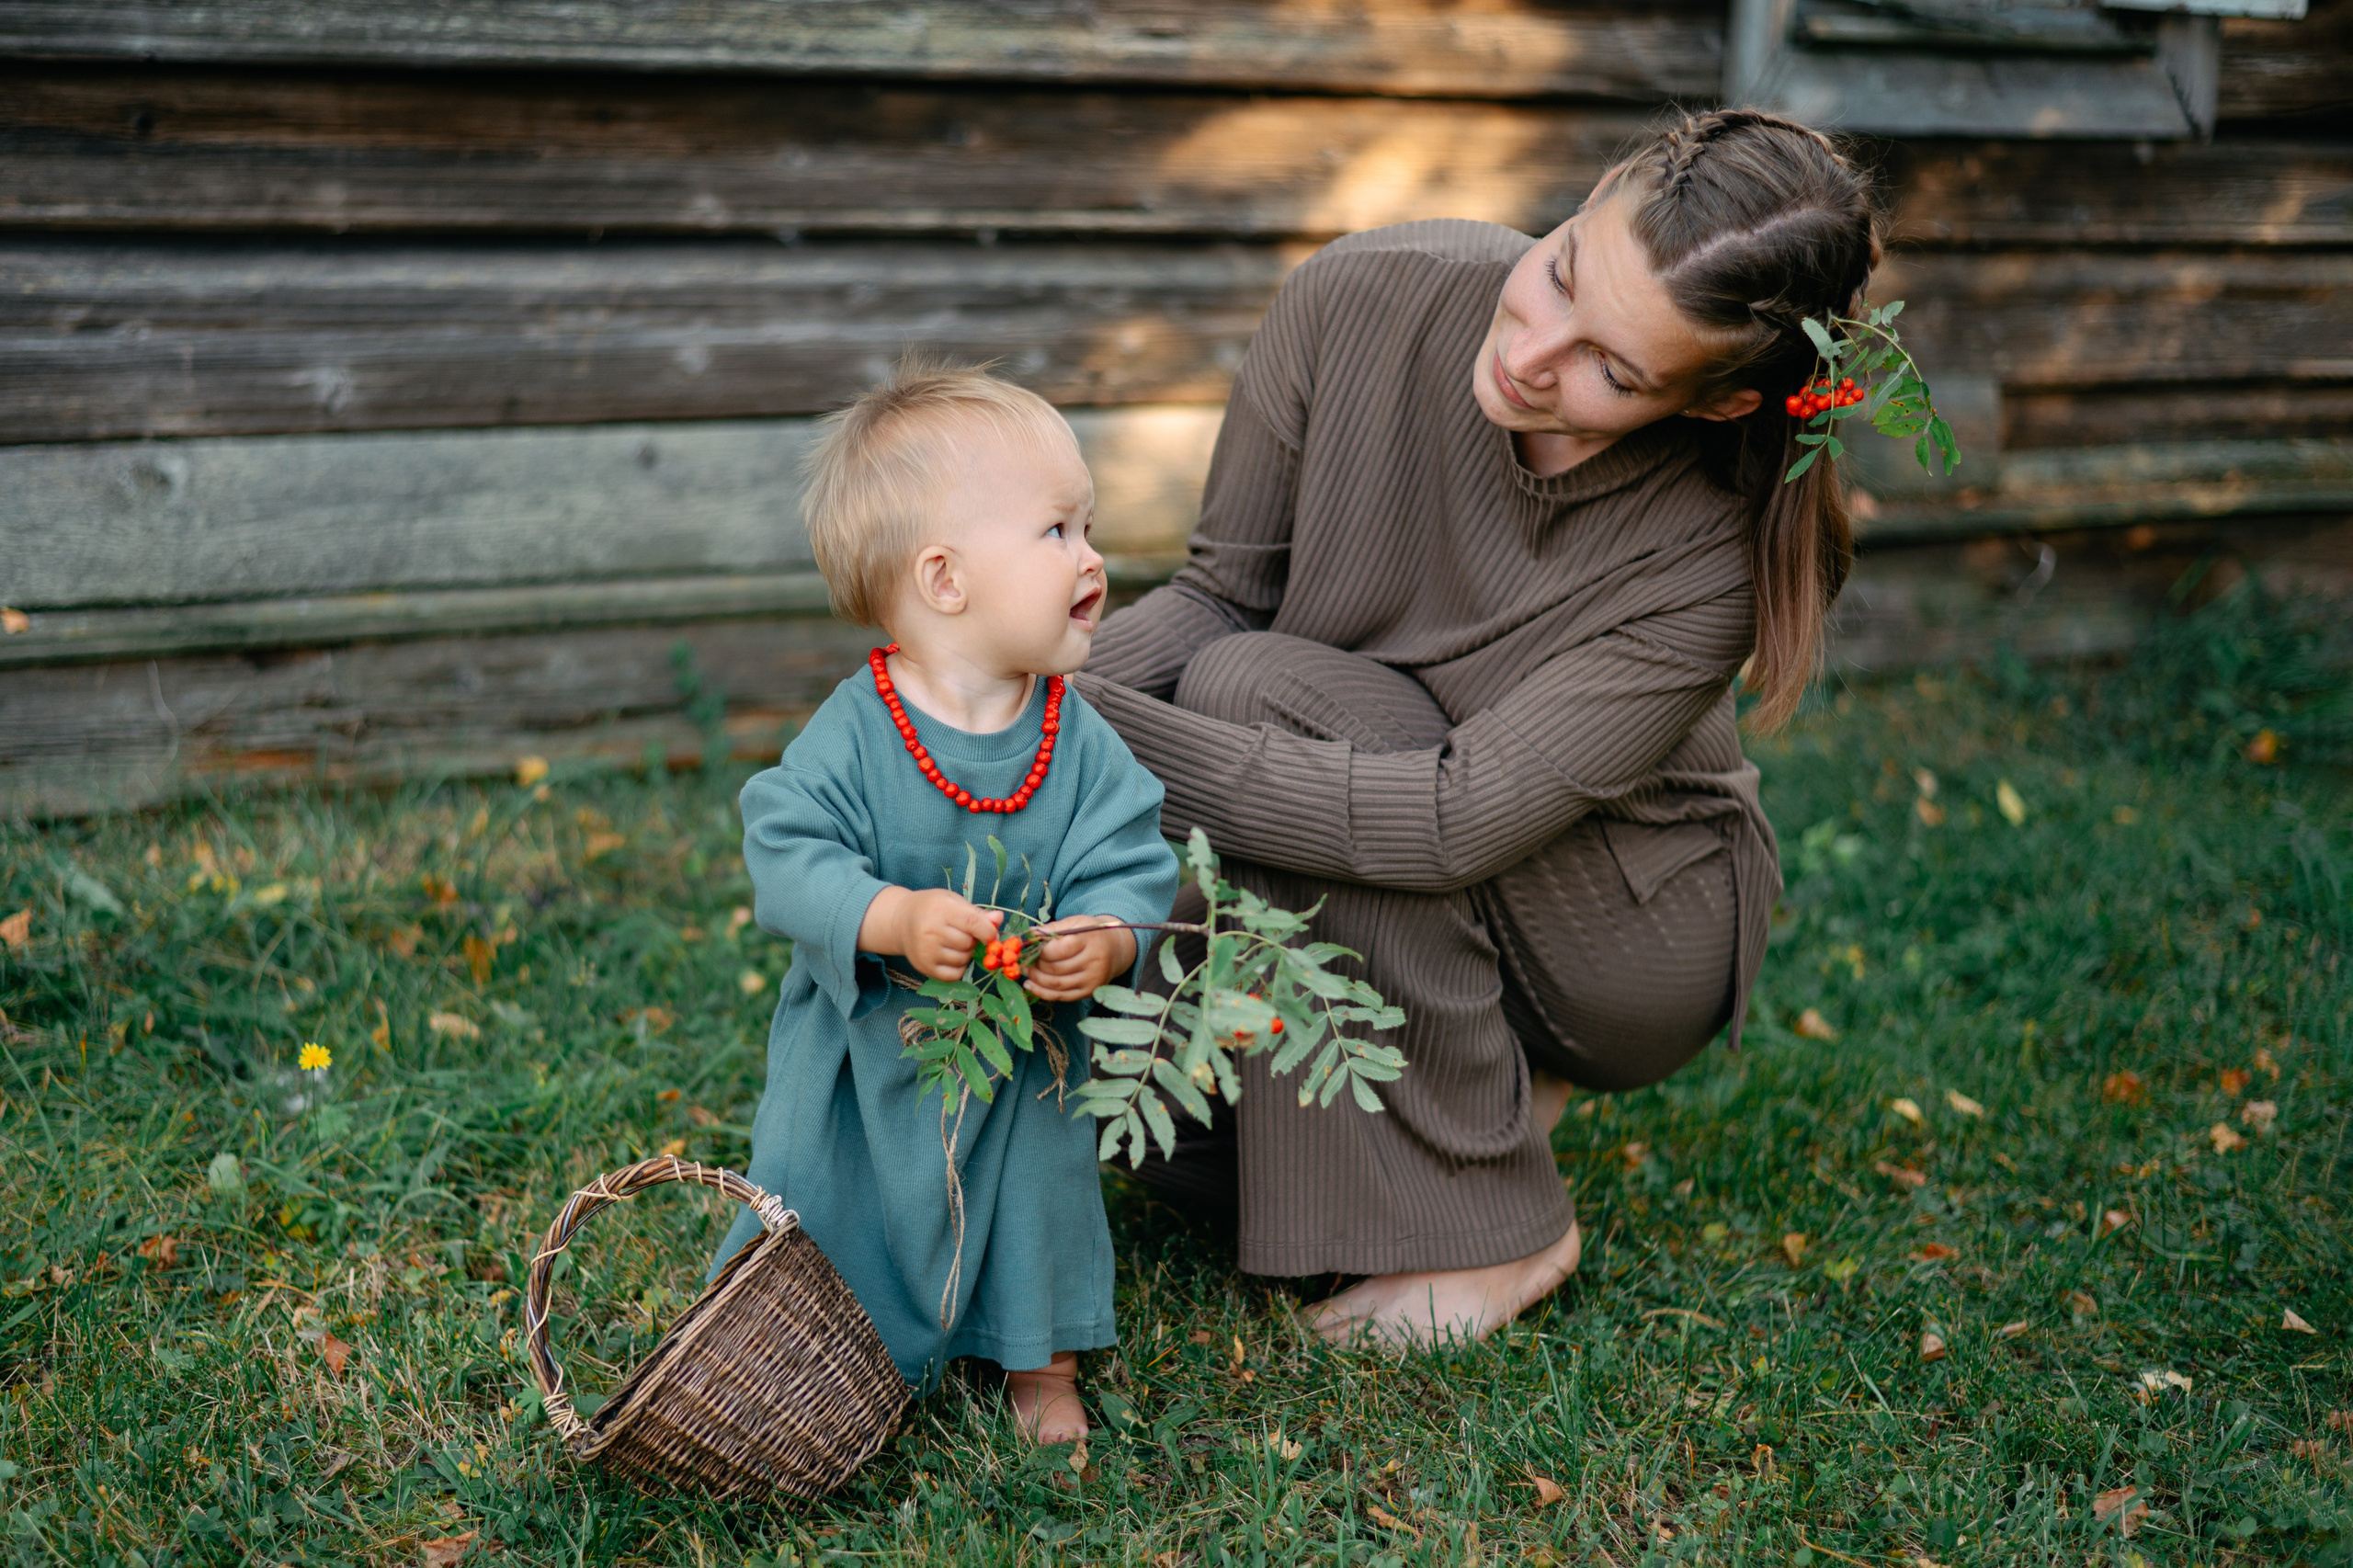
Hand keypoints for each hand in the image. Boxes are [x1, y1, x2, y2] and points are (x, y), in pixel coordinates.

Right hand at [859, 886, 999, 981]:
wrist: (901, 921)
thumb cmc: (933, 908)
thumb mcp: (953, 901)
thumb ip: (977, 913)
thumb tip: (999, 920)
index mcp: (941, 910)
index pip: (972, 923)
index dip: (988, 931)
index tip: (991, 934)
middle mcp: (931, 932)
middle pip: (968, 944)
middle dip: (973, 941)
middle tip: (964, 934)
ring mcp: (926, 952)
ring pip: (963, 960)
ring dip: (966, 954)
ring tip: (955, 943)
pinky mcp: (924, 967)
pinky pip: (955, 975)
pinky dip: (959, 967)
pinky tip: (952, 956)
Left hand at [1021, 914, 1137, 1001]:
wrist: (1116, 949)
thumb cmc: (1091, 933)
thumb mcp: (1075, 923)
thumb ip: (1053, 928)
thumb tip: (1029, 935)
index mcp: (1090, 940)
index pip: (1058, 950)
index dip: (1039, 951)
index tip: (1028, 948)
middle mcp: (1094, 962)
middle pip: (1055, 968)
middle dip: (1035, 966)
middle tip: (1023, 960)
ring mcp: (1092, 979)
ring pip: (1056, 984)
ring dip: (1036, 979)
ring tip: (1026, 971)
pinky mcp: (1089, 992)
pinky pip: (1062, 997)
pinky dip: (1043, 993)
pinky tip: (1031, 986)